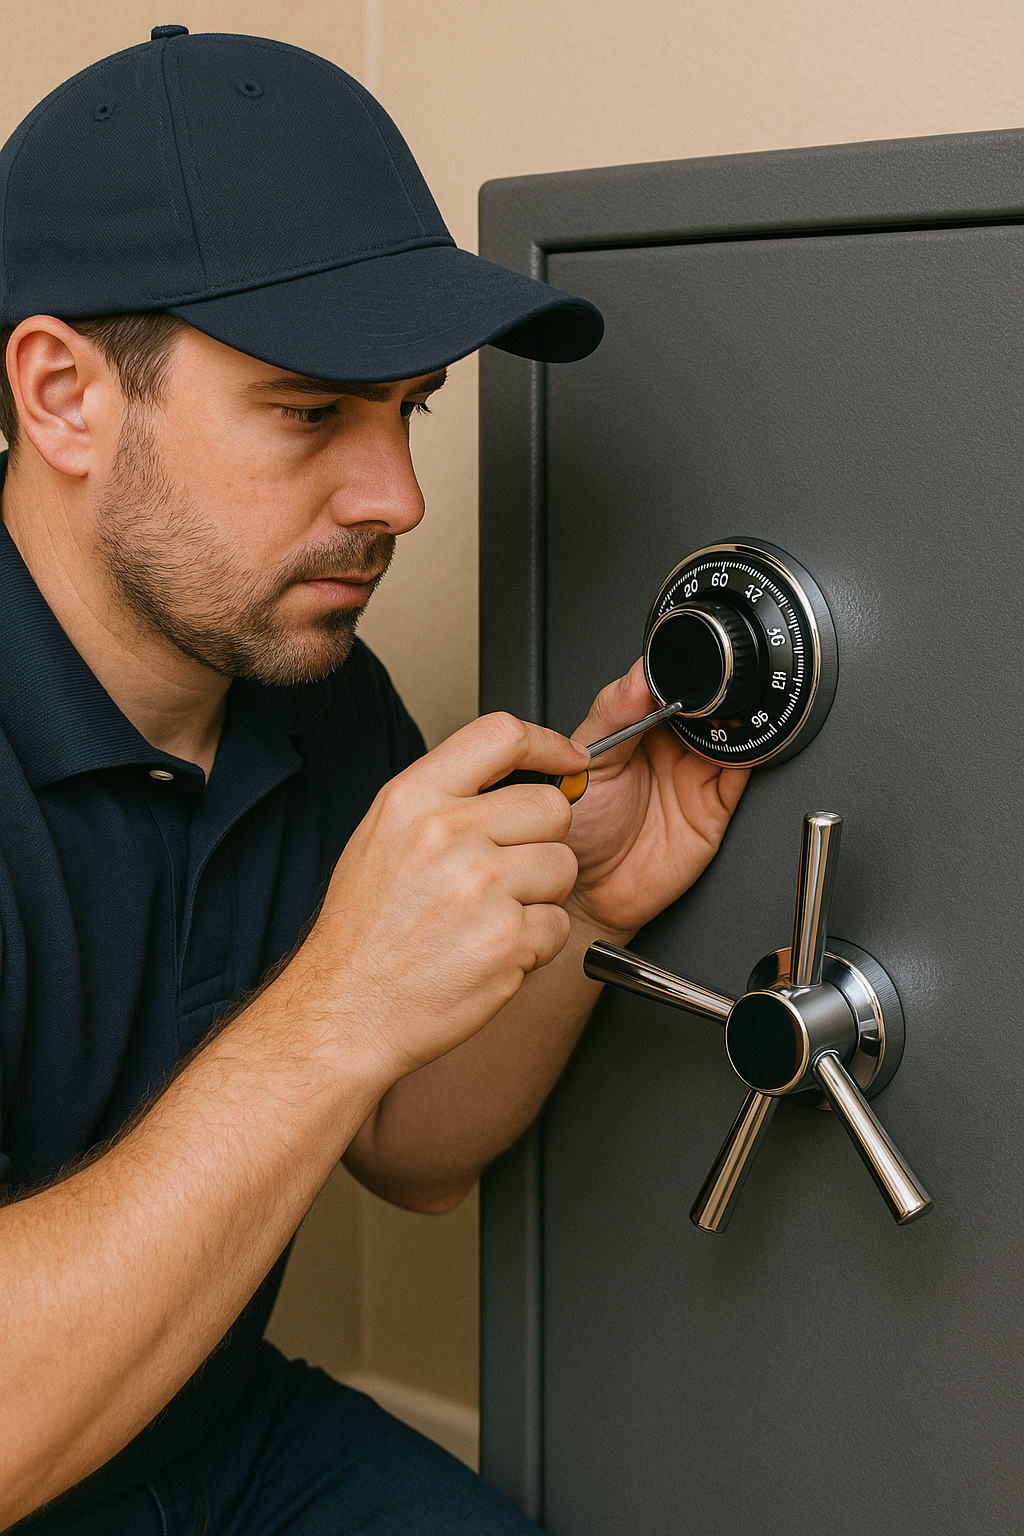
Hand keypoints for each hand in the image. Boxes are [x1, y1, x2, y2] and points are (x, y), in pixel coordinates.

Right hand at [292, 713, 588, 1078]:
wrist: (347, 1010)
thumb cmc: (365, 931)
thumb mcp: (383, 837)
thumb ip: (445, 799)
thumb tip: (513, 777)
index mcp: (414, 799)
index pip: (502, 735)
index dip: (549, 744)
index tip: (569, 759)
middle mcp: (447, 835)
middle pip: (551, 807)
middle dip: (543, 840)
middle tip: (506, 873)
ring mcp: (481, 888)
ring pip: (563, 866)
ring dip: (541, 895)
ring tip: (490, 917)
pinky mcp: (508, 940)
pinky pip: (559, 926)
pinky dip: (535, 944)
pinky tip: (491, 951)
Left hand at [563, 661, 748, 939]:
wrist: (589, 892)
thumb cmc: (577, 829)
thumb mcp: (587, 763)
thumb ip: (612, 715)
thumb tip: (639, 674)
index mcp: (635, 725)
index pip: (668, 684)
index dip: (680, 672)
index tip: (681, 669)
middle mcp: (668, 746)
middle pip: (706, 704)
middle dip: (712, 693)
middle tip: (702, 696)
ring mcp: (694, 774)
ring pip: (730, 732)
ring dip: (734, 720)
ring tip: (719, 719)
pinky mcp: (715, 806)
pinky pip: (743, 772)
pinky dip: (751, 754)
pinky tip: (739, 746)